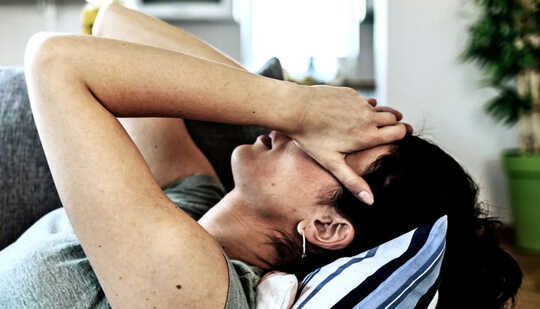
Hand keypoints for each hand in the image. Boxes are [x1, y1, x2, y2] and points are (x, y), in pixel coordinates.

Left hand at [284, 85, 407, 204]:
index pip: (399, 132)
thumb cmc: (311, 138)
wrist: (296, 109)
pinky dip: (364, 106)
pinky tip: (356, 114)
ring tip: (378, 122)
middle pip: (394, 118)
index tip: (400, 137)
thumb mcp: (332, 163)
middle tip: (393, 130)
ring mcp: (360, 103)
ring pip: (380, 108)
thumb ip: (352, 181)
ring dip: (381, 115)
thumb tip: (371, 201)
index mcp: (367, 136)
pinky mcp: (350, 93)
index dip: (401, 134)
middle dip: (395, 124)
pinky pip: (364, 100)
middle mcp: (368, 117)